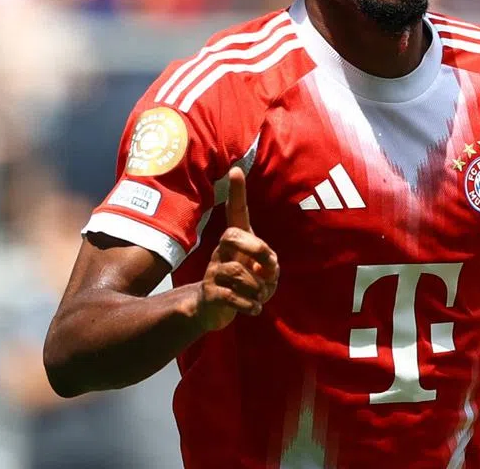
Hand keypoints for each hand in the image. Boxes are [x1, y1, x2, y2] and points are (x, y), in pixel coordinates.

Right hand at [196, 167, 278, 331]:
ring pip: (237, 272)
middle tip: (269, 270)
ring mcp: (213, 271)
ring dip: (257, 288)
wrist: (212, 310)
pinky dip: (250, 305)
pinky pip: (231, 296)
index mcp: (237, 241)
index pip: (236, 212)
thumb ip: (269, 266)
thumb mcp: (263, 274)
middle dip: (256, 250)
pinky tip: (255, 309)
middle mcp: (221, 251)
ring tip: (261, 297)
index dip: (237, 192)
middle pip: (232, 236)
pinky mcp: (210, 293)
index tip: (235, 170)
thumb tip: (267, 269)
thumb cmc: (244, 285)